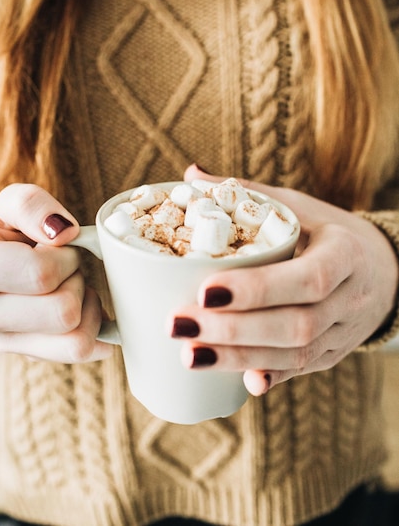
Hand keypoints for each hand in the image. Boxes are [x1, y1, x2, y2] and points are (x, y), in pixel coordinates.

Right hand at [0, 184, 113, 362]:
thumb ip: (31, 206)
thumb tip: (64, 233)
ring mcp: (6, 341)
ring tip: (69, 286)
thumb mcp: (10, 206)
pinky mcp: (29, 354)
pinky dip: (94, 329)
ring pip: (76, 341)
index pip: (40, 275)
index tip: (54, 246)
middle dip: (76, 281)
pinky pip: (81, 352)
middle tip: (64, 268)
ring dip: (86, 307)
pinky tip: (81, 307)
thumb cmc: (5, 233)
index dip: (63, 256)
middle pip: (64, 312)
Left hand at [169, 165, 398, 394]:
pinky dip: (271, 377)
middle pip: (297, 324)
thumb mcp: (299, 206)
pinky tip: (239, 384)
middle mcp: (350, 298)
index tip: (206, 291)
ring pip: (297, 354)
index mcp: (345, 253)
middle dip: (234, 329)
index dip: (258, 289)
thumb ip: (249, 194)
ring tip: (188, 354)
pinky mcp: (333, 354)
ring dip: (240, 359)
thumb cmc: (328, 231)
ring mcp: (344, 332)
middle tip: (179, 324)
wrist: (382, 270)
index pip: (308, 277)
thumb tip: (191, 174)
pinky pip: (302, 370)